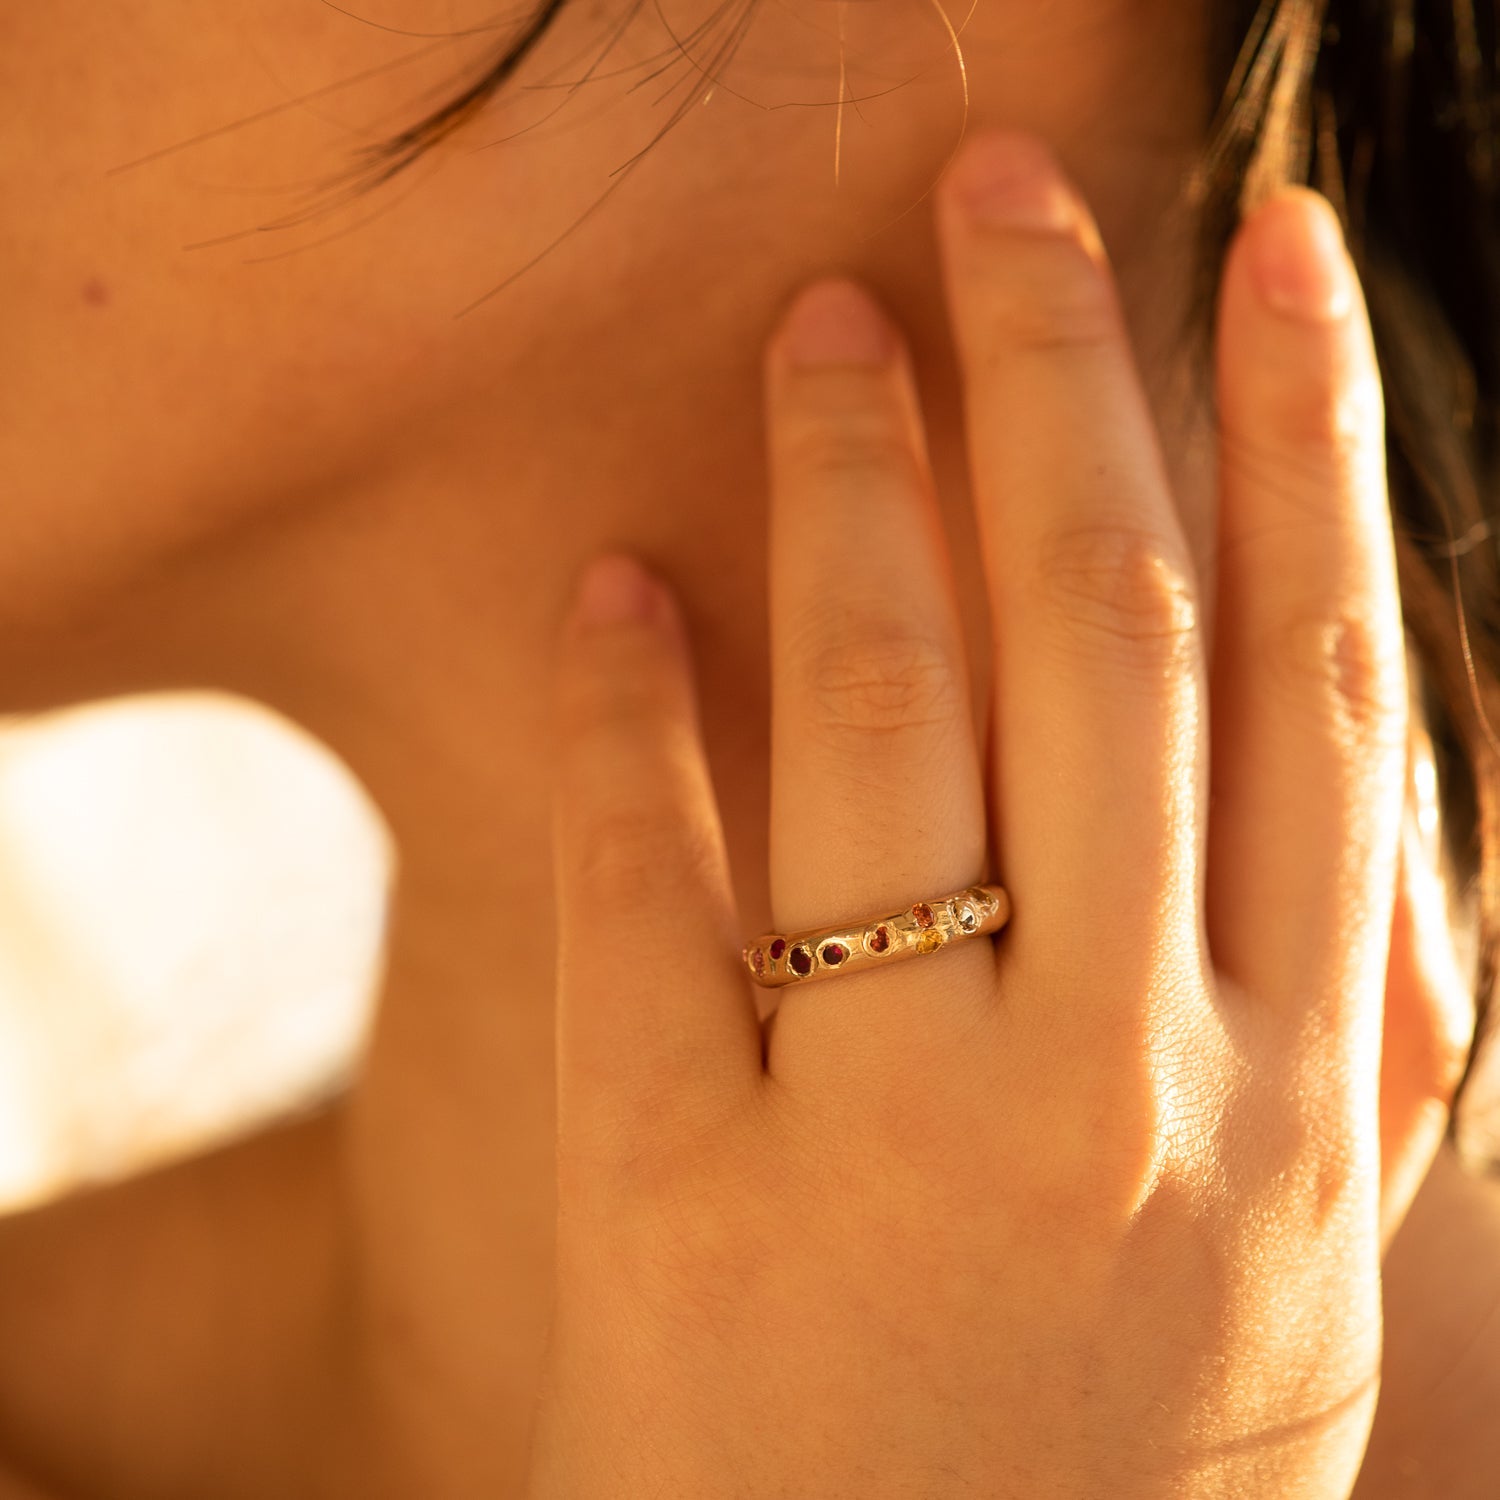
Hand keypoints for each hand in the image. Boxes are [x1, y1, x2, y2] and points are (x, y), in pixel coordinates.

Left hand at [530, 130, 1407, 1495]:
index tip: (1267, 259)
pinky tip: (617, 588)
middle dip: (1066, 380)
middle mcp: (1125, 1092)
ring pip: (888, 727)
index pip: (1322, 681)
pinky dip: (628, 723)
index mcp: (1293, 1092)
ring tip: (823, 322)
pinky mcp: (680, 1204)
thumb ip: (1347, 1011)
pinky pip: (651, 904)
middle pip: (1108, 640)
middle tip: (1005, 190)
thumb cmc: (1116, 1455)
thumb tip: (1355, 748)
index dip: (1305, 443)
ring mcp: (902, 1146)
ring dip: (852, 491)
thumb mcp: (1299, 1248)